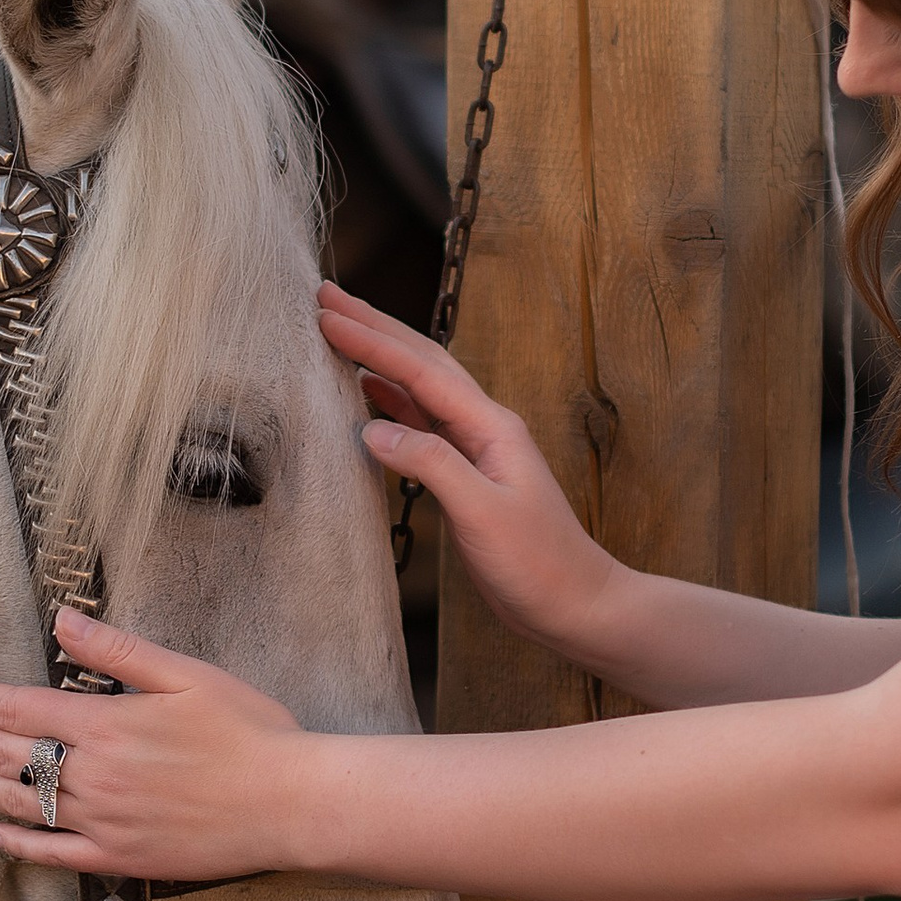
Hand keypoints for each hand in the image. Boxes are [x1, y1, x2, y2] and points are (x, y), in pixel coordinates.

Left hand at [0, 608, 309, 877]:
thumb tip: (63, 620)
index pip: (20, 710)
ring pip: (18, 804)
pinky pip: (55, 854)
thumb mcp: (188, 675)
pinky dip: (17, 844)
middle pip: (7, 756)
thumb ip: (119, 652)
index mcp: (107, 726)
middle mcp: (94, 777)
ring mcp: (104, 822)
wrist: (292, 804)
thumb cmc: (250, 732)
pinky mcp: (122, 858)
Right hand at [318, 281, 623, 658]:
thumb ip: (431, 465)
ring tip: (337, 329)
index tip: (326, 315)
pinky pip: (421, 421)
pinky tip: (367, 392)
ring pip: (419, 386)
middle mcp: (484, 426)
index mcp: (492, 426)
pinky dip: (390, 398)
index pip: (422, 371)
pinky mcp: (466, 474)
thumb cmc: (539, 564)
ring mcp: (476, 448)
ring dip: (379, 356)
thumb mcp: (483, 515)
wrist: (575, 604)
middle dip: (373, 327)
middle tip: (324, 296)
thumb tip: (372, 429)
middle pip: (422, 362)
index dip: (372, 341)